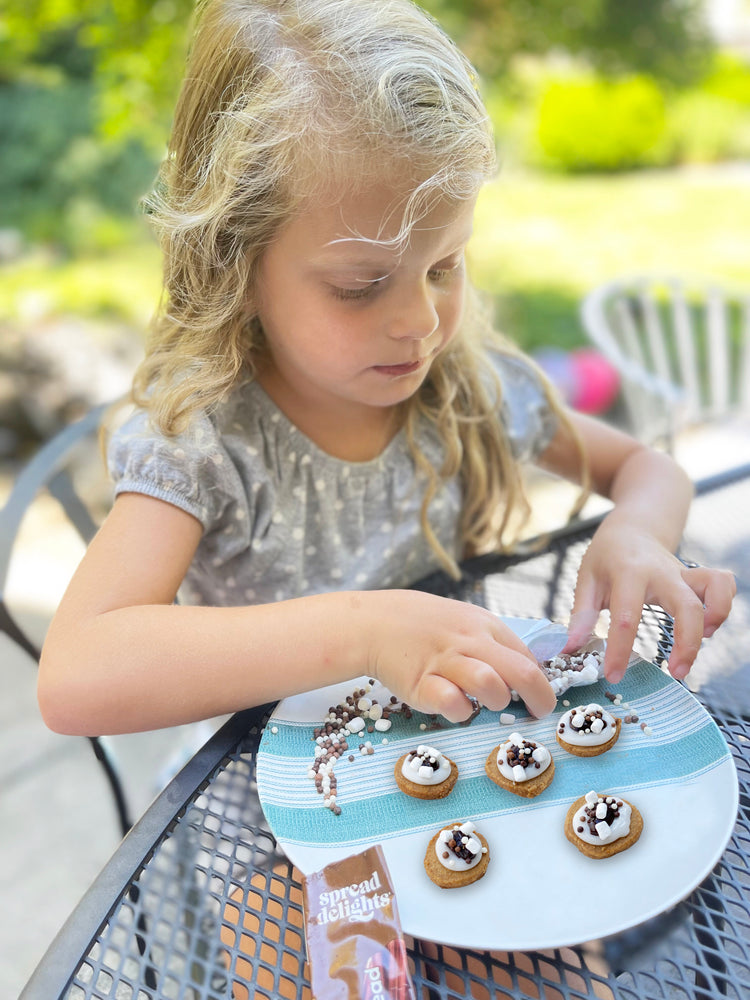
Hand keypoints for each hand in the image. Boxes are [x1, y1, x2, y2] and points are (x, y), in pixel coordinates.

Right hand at [362, 590, 556, 722]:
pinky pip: (453, 704)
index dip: (541, 682)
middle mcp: (469, 641)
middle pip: (522, 672)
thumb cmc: (424, 626)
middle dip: (539, 698)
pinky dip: (461, 711)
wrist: (375, 622)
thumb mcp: (464, 621)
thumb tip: (527, 670)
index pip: (528, 657)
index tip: (540, 698)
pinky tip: (456, 706)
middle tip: (537, 713)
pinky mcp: (421, 684)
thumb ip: (492, 643)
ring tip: (487, 702)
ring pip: (490, 684)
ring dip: (497, 699)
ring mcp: (445, 662)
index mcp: (484, 625)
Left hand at [564, 521, 735, 683]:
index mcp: (629, 572)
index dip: (620, 650)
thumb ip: (581, 614)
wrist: (633, 527)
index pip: (626, 616)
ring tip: (702, 642)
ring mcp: (684, 573)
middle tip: (676, 672)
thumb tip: (570, 649)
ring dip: (716, 617)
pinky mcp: (698, 578)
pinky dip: (722, 606)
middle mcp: (662, 572)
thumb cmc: (607, 555)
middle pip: (686, 606)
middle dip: (686, 643)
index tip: (614, 675)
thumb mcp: (587, 577)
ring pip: (715, 589)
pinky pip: (723, 585)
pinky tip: (706, 628)